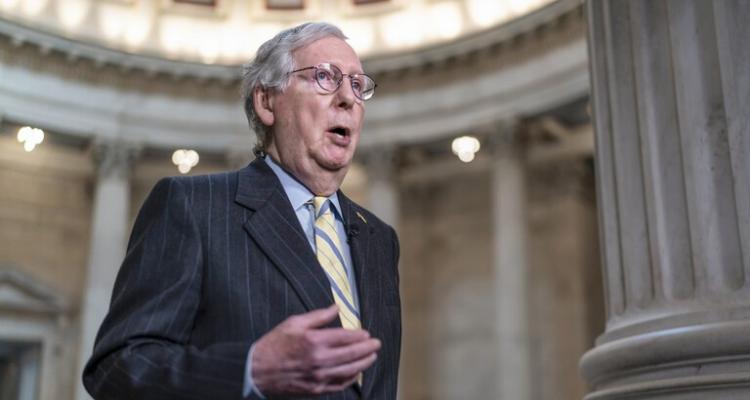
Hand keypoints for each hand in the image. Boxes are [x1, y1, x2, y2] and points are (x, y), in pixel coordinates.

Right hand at [251, 305, 379, 395]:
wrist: (257, 370)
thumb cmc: (274, 344)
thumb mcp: (294, 323)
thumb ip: (318, 316)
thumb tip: (336, 308)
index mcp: (315, 341)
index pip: (345, 338)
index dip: (359, 336)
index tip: (367, 334)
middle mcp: (319, 360)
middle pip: (351, 354)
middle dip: (367, 349)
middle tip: (377, 344)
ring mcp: (318, 377)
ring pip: (349, 371)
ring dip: (363, 363)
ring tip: (372, 357)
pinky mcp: (315, 389)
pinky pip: (339, 385)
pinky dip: (351, 379)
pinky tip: (357, 373)